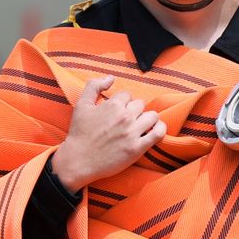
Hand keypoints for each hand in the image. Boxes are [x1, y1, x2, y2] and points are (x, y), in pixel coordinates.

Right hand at [52, 76, 165, 191]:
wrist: (79, 161)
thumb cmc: (79, 133)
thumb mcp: (81, 105)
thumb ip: (94, 86)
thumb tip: (111, 78)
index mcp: (112, 104)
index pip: (128, 95)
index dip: (122, 103)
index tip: (117, 112)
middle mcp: (124, 117)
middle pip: (141, 104)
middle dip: (134, 111)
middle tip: (126, 121)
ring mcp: (132, 132)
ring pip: (152, 116)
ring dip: (148, 119)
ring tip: (140, 125)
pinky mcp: (137, 148)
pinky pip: (158, 133)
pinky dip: (160, 129)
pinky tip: (155, 130)